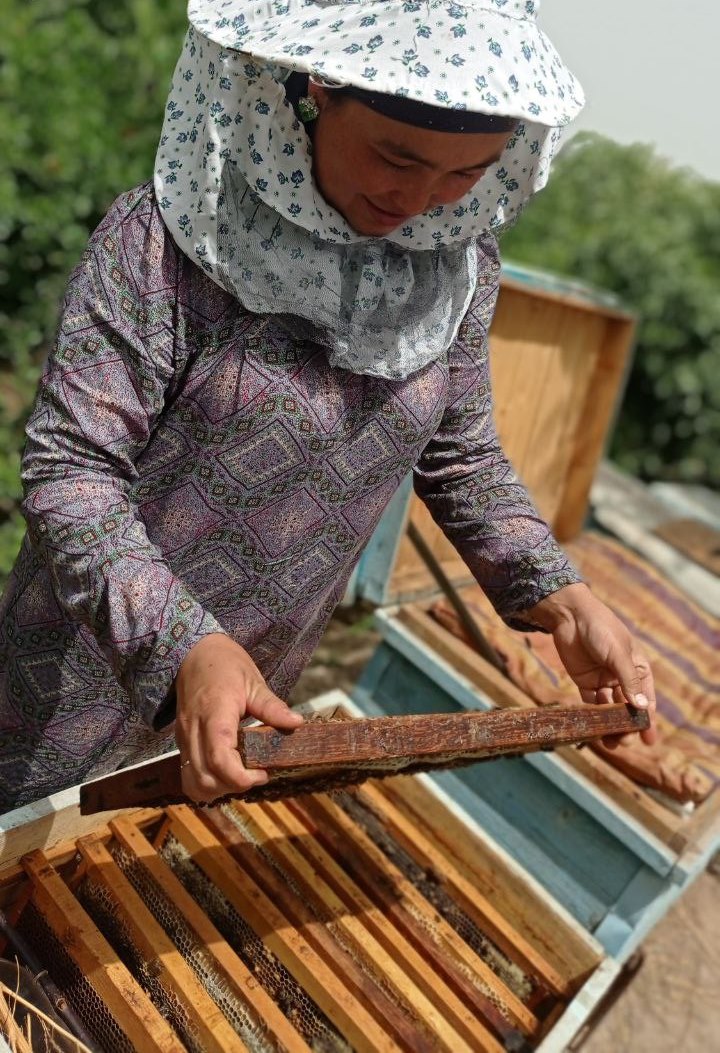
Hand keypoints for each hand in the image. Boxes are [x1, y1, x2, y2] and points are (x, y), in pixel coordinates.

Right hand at [174, 633, 302, 801]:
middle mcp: (194, 731)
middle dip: (233, 787)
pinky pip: (189, 774)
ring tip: (242, 775)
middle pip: (205, 779)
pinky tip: (227, 772)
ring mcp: (184, 739)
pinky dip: (207, 782)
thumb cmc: (223, 664)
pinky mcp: (181, 742)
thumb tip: (296, 723)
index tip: (264, 774)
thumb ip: (272, 706)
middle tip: (257, 774)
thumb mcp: (252, 681)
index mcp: (214, 715)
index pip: (220, 760)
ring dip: (218, 789)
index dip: (241, 778)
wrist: (192, 652)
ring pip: (193, 782)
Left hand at [526, 583, 656, 747]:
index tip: (648, 739)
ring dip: (610, 725)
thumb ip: (628, 681)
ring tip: (610, 742)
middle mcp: (622, 677)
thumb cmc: (601, 629)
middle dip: (627, 726)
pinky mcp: (585, 682)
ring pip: (610, 709)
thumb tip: (642, 708)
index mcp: (638, 668)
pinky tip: (594, 729)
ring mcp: (604, 680)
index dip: (647, 720)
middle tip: (624, 741)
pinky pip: (591, 703)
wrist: (570, 616)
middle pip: (628, 707)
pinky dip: (593, 716)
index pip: (645, 698)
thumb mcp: (618, 654)